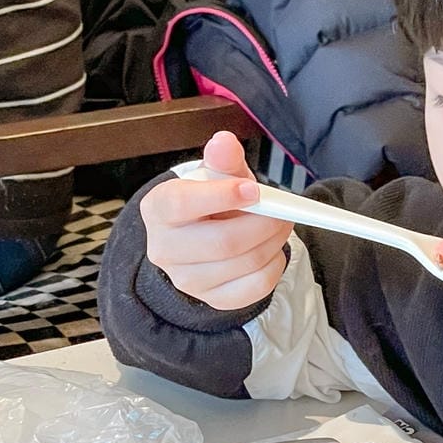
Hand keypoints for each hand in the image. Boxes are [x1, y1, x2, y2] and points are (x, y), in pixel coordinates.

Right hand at [141, 131, 292, 309]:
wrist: (203, 235)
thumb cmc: (211, 201)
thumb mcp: (216, 175)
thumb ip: (222, 160)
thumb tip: (224, 143)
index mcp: (158, 209)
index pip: (182, 204)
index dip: (222, 196)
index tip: (255, 190)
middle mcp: (164, 248)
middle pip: (223, 242)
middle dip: (264, 224)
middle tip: (284, 212)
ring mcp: (187, 279)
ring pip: (245, 263)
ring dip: (274, 241)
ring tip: (281, 225)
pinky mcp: (213, 298)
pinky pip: (256, 286)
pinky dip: (275, 265)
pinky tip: (272, 249)